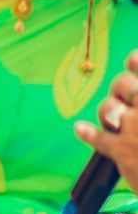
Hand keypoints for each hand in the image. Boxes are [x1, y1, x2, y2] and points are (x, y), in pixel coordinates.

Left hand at [75, 50, 137, 191]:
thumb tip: (134, 88)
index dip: (135, 62)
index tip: (132, 62)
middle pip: (122, 84)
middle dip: (120, 89)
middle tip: (126, 98)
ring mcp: (134, 127)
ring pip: (107, 108)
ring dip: (108, 112)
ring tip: (112, 118)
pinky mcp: (122, 150)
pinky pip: (98, 138)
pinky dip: (88, 133)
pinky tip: (80, 129)